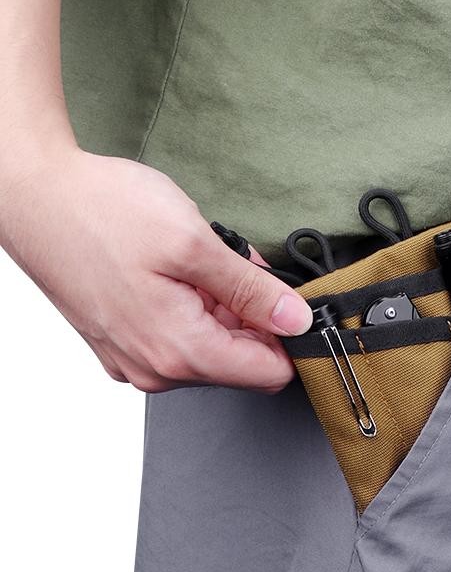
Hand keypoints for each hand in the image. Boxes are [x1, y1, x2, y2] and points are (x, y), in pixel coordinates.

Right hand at [0, 148, 312, 393]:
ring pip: (213, 349)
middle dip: (255, 318)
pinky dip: (195, 309)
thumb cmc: (101, 213)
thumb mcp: (194, 244)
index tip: (294, 304)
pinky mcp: (125, 344)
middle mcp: (157, 369)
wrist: (34, 197)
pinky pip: (181, 339)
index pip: (269, 374)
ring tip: (202, 264)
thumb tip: (296, 319)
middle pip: (241, 362)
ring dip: (224, 310)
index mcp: (180, 351)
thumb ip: (253, 290)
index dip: (291, 339)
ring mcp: (136, 360)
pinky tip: (180, 273)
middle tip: (238, 268)